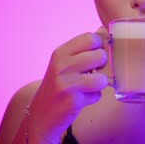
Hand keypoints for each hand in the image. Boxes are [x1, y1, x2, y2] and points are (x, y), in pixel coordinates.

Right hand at [27, 26, 108, 142]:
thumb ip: (83, 47)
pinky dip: (93, 98)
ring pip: (101, 78)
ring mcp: (66, 83)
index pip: (90, 38)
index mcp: (61, 52)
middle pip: (99, 56)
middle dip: (101, 66)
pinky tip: (82, 98)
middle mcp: (61, 65)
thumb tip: (103, 30)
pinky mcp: (71, 100)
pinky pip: (97, 95)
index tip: (94, 55)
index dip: (98, 47)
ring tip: (88, 86)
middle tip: (92, 72)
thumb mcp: (65, 62)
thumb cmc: (59, 85)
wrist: (41, 114)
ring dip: (99, 84)